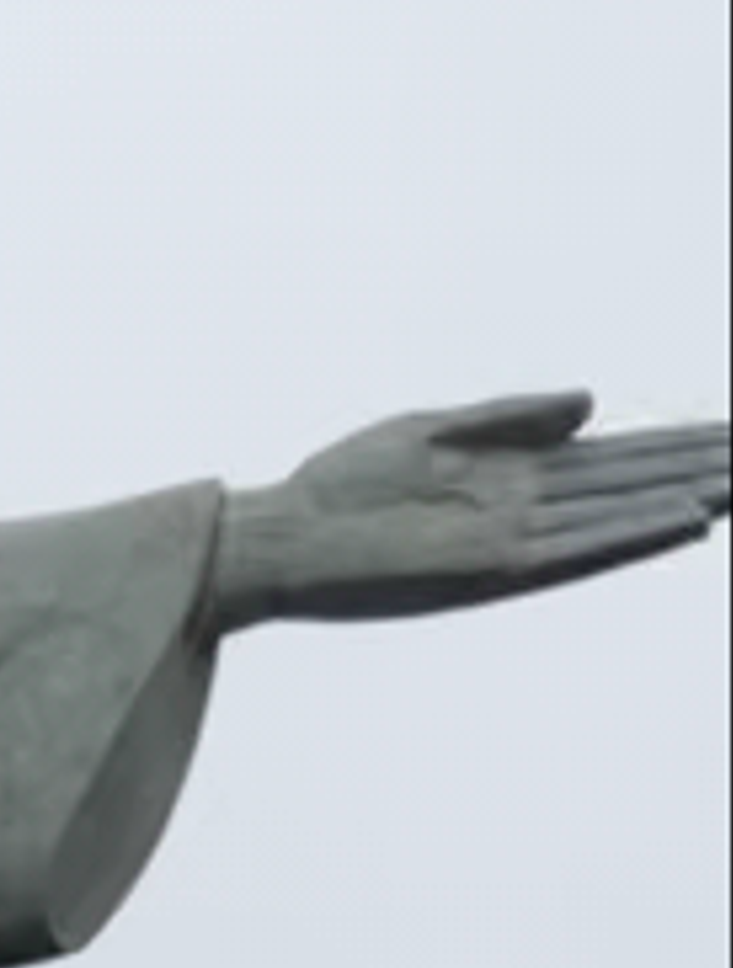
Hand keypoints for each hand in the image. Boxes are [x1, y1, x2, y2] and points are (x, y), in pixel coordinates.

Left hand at [218, 387, 730, 627]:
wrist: (280, 537)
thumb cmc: (344, 488)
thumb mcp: (430, 430)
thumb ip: (511, 417)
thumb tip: (592, 402)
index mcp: (513, 476)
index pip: (615, 459)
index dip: (674, 447)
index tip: (730, 435)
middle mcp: (525, 511)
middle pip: (631, 484)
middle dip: (696, 469)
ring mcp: (511, 539)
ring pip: (621, 516)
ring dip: (685, 500)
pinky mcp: (487, 566)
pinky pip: (576, 549)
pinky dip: (632, 533)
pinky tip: (683, 518)